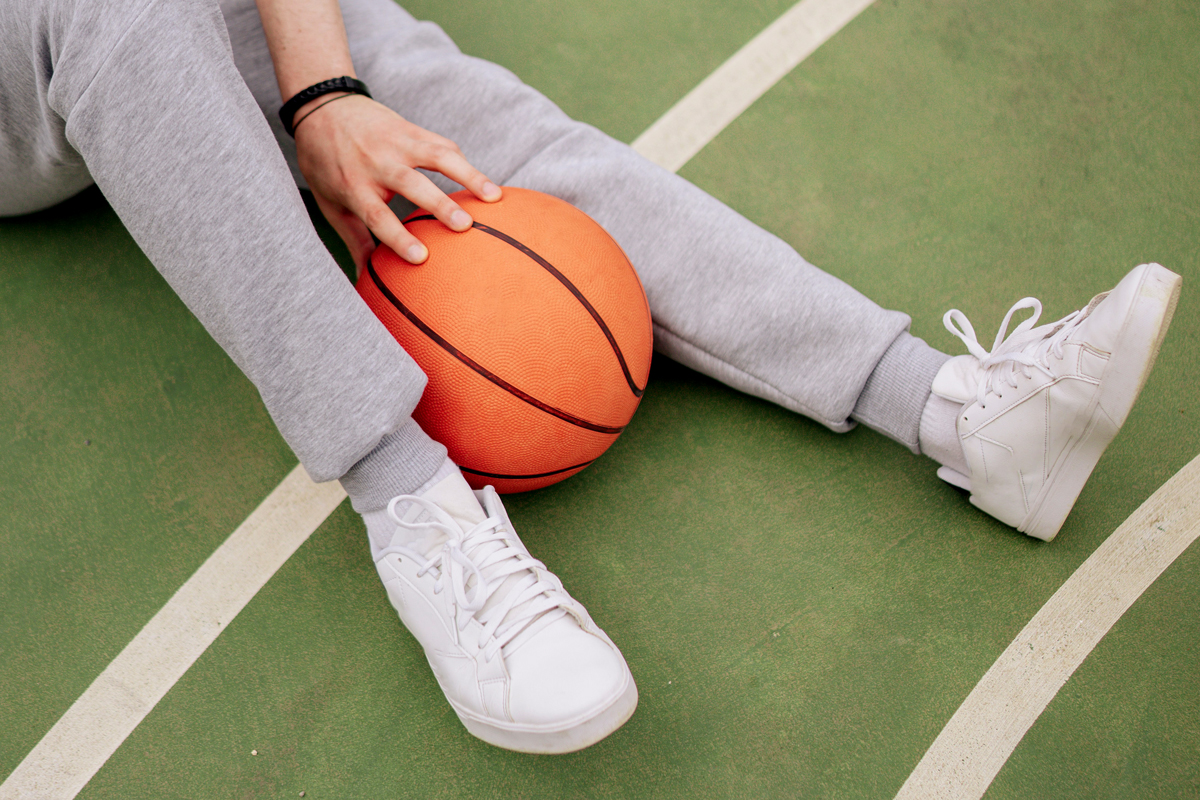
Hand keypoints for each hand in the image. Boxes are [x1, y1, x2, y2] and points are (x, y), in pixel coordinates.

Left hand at [293, 94, 501, 271]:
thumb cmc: (325, 163)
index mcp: (353, 185)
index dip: (398, 237)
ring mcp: (397, 143)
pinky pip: (442, 144)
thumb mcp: (330, 203)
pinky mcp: (411, 129)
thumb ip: (354, 240)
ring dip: (468, 175)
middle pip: (411, 184)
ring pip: (437, 156)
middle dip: (439, 204)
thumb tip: (366, 281)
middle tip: (465, 226)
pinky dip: (464, 163)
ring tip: (494, 197)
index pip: (377, 214)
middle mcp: (377, 162)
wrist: (322, 106)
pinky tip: (485, 183)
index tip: (422, 258)